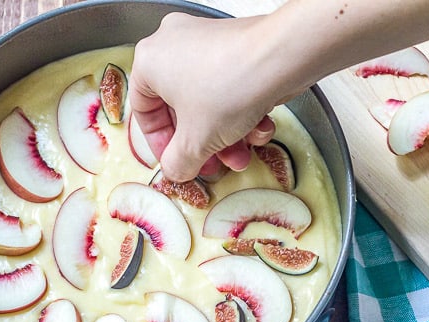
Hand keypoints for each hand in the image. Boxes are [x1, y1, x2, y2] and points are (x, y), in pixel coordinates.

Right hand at [129, 13, 283, 181]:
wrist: (283, 57)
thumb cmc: (230, 86)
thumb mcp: (197, 141)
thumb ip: (179, 162)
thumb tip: (176, 170)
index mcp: (150, 61)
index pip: (144, 111)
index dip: (161, 144)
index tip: (177, 162)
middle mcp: (175, 46)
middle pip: (181, 110)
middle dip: (203, 144)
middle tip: (213, 164)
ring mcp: (208, 44)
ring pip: (211, 103)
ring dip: (227, 135)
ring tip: (242, 154)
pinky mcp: (239, 48)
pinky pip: (232, 88)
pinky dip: (245, 112)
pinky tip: (260, 127)